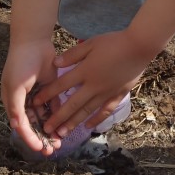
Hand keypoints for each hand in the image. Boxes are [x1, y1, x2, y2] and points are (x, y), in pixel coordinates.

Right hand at [1, 38, 60, 155]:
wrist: (33, 41)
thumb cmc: (20, 64)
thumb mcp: (15, 87)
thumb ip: (15, 107)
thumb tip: (15, 127)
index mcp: (12, 102)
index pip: (21, 125)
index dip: (30, 138)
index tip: (40, 148)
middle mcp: (23, 100)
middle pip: (33, 124)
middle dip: (42, 137)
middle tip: (52, 150)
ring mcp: (37, 94)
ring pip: (44, 116)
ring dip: (51, 128)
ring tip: (59, 141)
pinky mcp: (50, 87)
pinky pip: (53, 104)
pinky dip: (58, 114)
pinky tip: (65, 125)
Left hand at [32, 29, 148, 137]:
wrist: (139, 46)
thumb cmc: (114, 42)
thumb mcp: (91, 43)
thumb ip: (73, 55)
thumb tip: (55, 64)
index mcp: (85, 71)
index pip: (61, 85)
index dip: (47, 94)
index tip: (35, 103)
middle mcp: (93, 85)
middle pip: (72, 104)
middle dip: (57, 117)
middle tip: (45, 128)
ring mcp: (106, 92)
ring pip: (87, 111)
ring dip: (73, 123)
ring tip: (62, 133)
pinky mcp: (118, 95)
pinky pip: (105, 110)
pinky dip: (96, 119)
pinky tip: (88, 126)